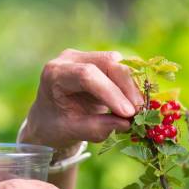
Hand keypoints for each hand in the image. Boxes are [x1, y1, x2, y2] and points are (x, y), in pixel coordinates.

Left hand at [21, 49, 143, 156]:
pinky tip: (133, 103)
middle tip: (139, 112)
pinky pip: (121, 69)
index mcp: (55, 74)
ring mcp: (86, 57)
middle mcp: (70, 59)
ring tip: (137, 110)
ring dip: (131, 87)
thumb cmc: (55, 126)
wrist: (48, 119)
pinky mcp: (99, 62)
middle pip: (107, 63)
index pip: (87, 75)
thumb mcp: (71, 131)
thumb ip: (96, 128)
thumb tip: (126, 123)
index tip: (128, 114)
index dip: (111, 92)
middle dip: (127, 88)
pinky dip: (130, 87)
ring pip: (118, 64)